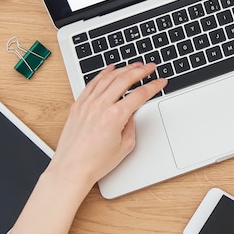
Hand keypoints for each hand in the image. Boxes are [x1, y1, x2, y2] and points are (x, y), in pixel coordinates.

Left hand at [48, 63, 166, 191]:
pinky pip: (92, 84)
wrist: (72, 168)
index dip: (153, 86)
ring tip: (134, 65)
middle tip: (150, 67)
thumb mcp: (125, 146)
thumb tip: (131, 113)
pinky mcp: (78, 106)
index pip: (140, 95)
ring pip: (108, 78)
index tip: (161, 81)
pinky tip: (110, 69)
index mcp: (115, 116)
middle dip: (140, 71)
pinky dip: (102, 74)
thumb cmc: (96, 162)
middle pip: (124, 80)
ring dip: (124, 69)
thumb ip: (131, 125)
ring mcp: (87, 104)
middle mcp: (100, 106)